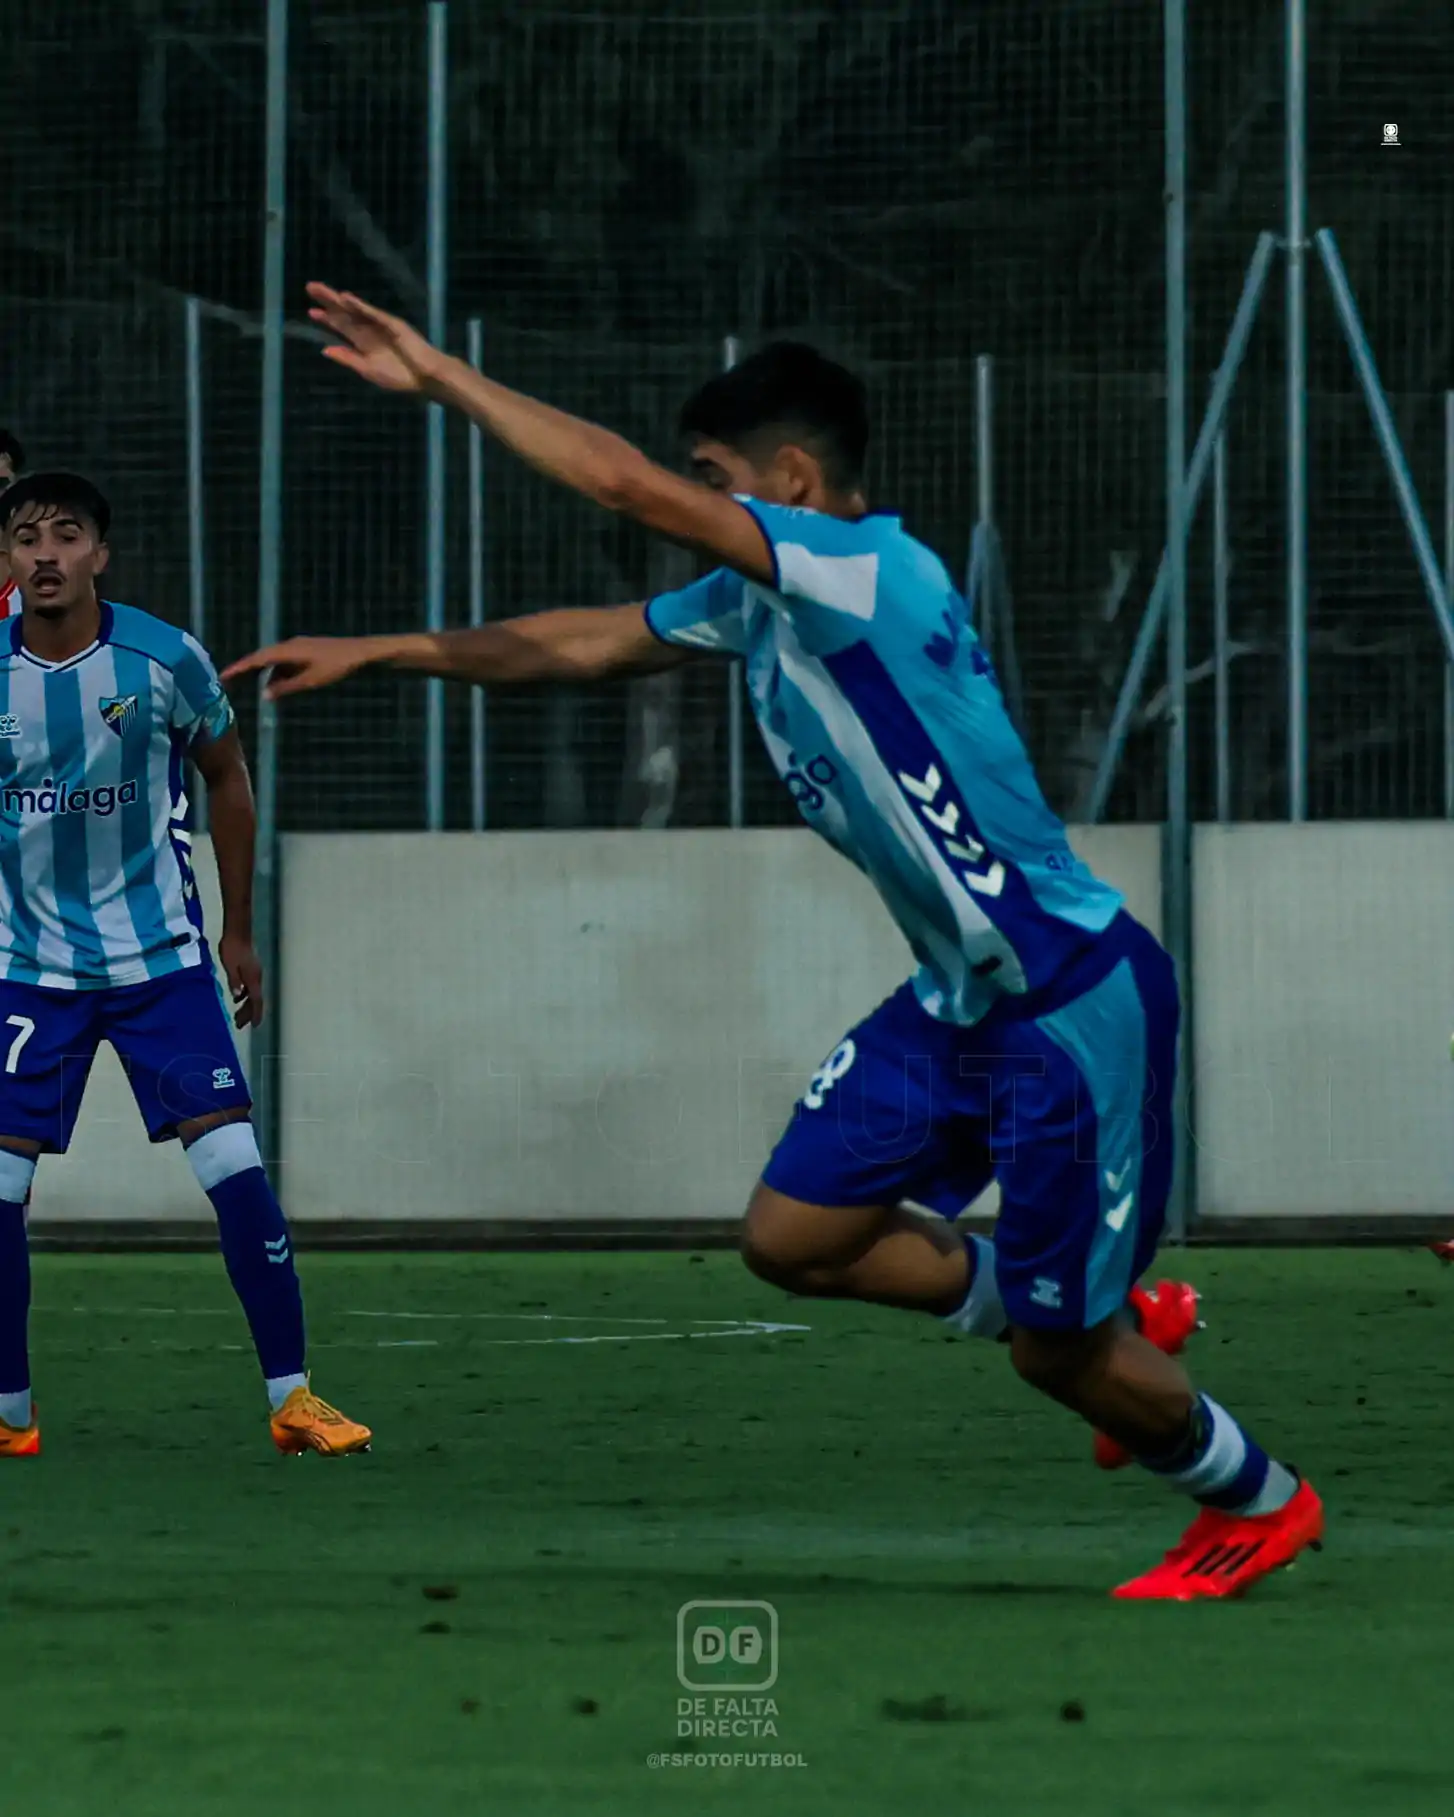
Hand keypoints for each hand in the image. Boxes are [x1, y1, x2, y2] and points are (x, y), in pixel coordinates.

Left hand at [219, 931, 263, 1029]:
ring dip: (247, 1006)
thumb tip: (238, 996)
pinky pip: (250, 987)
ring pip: (253, 994)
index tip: (254, 1026)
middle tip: (239, 1024)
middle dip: (249, 1013)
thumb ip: (234, 981)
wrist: (237, 932)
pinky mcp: (251, 969)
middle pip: (256, 1000)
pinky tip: (237, 998)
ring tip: (238, 1016)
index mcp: (253, 979)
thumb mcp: (230, 966)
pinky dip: (245, 996)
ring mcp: (255, 973)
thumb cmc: (232, 948)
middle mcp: (257, 978)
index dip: (256, 1014)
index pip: (257, 1001)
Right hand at [221, 636, 375, 700]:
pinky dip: (280, 674)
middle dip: (246, 671)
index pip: (257, 659)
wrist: (362, 653)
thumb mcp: (311, 680)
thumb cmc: (337, 666)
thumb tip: (265, 694)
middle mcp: (290, 645)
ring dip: (267, 675)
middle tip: (230, 682)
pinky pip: (286, 662)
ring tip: (259, 691)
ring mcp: (299, 647)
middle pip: (262, 658)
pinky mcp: (307, 651)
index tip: (223, 676)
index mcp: (288, 650)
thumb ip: (287, 687)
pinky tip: (282, 686)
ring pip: (275, 662)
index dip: (239, 668)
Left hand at [306, 282, 447, 395]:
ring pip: (355, 309)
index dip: (327, 319)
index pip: (342, 327)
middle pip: (345, 313)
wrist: (427, 378)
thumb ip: (348, 359)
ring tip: (322, 289)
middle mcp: (370, 330)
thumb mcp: (368, 370)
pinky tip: (347, 299)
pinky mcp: (393, 324)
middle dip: (328, 301)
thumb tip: (325, 349)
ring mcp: (381, 325)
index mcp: (365, 344)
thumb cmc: (402, 377)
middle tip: (309, 287)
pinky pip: (373, 314)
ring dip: (339, 299)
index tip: (311, 312)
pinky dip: (360, 306)